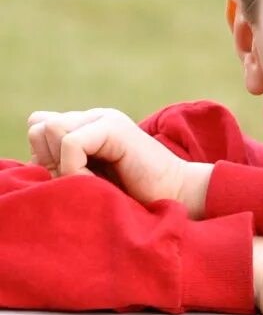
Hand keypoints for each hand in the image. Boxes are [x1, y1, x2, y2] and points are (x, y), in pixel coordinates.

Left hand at [26, 108, 211, 215]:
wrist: (175, 197)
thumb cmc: (132, 196)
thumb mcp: (86, 180)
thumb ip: (61, 164)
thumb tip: (34, 157)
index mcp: (87, 127)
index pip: (39, 126)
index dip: (43, 157)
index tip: (70, 180)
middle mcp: (93, 117)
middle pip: (39, 126)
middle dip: (48, 159)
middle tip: (80, 180)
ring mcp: (104, 118)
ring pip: (50, 129)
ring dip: (63, 164)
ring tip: (90, 180)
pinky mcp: (114, 127)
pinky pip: (70, 143)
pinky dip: (75, 168)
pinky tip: (97, 181)